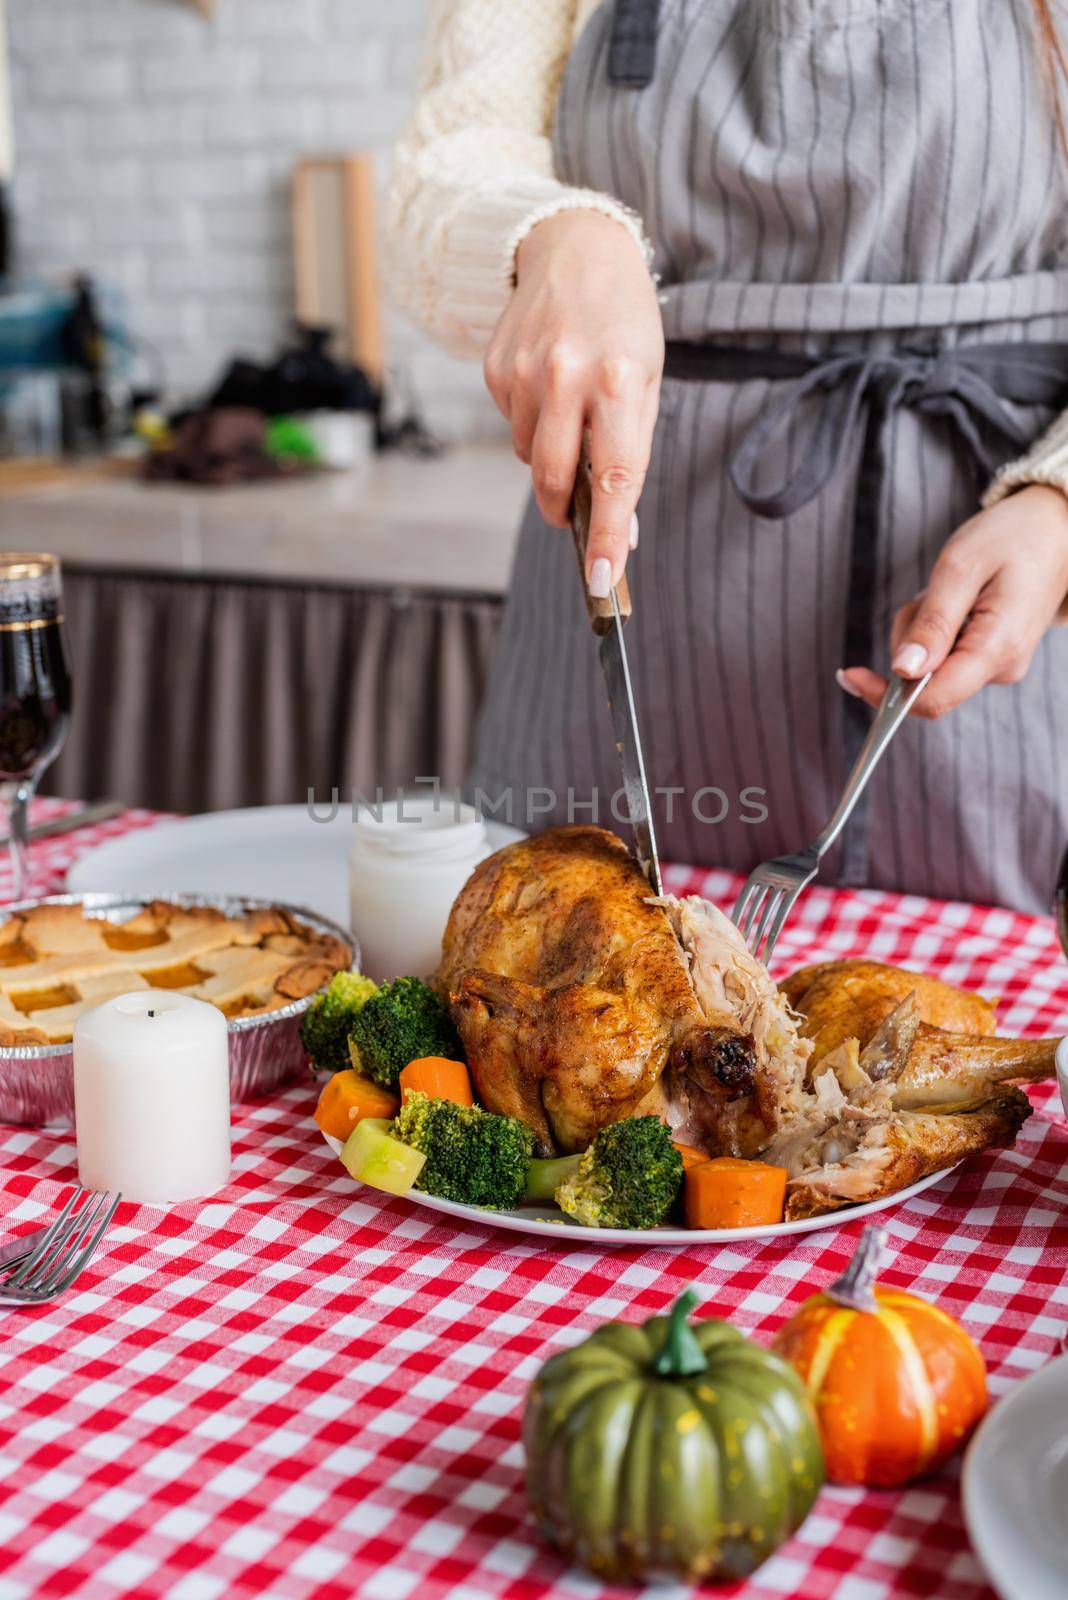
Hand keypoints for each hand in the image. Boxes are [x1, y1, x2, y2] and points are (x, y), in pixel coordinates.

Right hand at [483, 209, 663, 594]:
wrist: (577, 248)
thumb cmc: (624, 321)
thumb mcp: (647, 379)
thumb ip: (633, 452)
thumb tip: (625, 529)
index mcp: (618, 381)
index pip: (614, 478)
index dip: (609, 535)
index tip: (603, 579)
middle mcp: (566, 375)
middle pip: (556, 479)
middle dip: (565, 509)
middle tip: (574, 516)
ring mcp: (524, 372)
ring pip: (530, 456)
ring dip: (550, 455)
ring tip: (571, 411)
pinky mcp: (495, 369)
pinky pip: (512, 425)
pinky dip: (531, 423)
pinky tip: (547, 386)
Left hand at [838, 486, 1067, 716]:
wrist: (1056, 526)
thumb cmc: (1013, 536)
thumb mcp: (961, 568)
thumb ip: (932, 623)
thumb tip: (902, 671)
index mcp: (997, 649)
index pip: (932, 699)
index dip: (883, 694)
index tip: (848, 674)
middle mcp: (1001, 667)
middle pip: (923, 680)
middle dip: (908, 640)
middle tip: (928, 594)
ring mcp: (998, 664)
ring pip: (929, 664)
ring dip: (920, 628)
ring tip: (948, 588)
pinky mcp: (991, 656)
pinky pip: (943, 653)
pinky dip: (934, 626)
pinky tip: (955, 596)